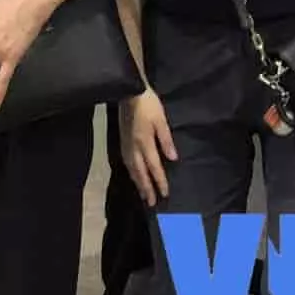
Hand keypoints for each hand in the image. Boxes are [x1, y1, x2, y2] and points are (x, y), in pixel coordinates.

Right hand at [120, 88, 177, 205]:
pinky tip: (133, 174)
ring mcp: (126, 144)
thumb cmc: (148, 104)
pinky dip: (131, 172)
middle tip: (151, 202)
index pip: (154, 167)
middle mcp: (134, 147)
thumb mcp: (161, 120)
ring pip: (132, 169)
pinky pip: (126, 162)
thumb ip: (166, 140)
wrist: (128, 92)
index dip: (159, 181)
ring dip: (137, 182)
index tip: (164, 194)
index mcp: (145, 143)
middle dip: (146, 188)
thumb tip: (172, 159)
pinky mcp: (122, 140)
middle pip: (140, 172)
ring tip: (142, 193)